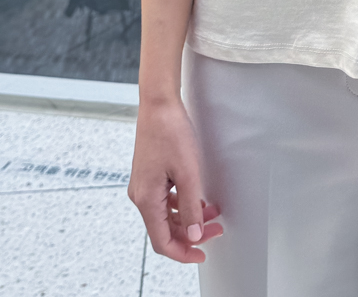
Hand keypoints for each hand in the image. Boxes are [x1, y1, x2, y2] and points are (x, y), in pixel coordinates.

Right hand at [128, 98, 222, 261]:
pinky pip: (165, 200)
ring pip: (166, 215)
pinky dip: (182, 204)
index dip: (183, 252)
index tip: (202, 254)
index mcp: (146, 199)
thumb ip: (191, 207)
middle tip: (216, 230)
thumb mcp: (187, 172)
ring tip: (212, 214)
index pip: (162, 241)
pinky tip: (198, 200)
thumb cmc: (170, 131)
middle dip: (191, 234)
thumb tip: (194, 235)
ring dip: (188, 218)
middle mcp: (141, 195)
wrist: (159, 104)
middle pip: (164, 230)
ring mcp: (144, 185)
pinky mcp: (150, 175)